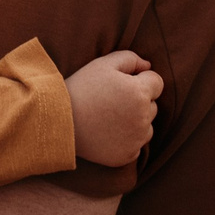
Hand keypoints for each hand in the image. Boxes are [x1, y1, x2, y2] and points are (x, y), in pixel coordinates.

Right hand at [66, 51, 162, 166]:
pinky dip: (127, 140)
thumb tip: (148, 66)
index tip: (120, 84)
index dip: (140, 80)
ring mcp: (136, 139)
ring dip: (135, 122)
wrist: (58, 121)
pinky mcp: (127, 155)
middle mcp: (143, 117)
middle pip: (152, 105)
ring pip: (146, 126)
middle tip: (111, 101)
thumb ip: (131, 59)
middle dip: (138, 101)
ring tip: (109, 118)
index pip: (157, 82)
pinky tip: (108, 133)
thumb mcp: (103, 64)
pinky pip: (136, 145)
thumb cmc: (80, 89)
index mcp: (139, 92)